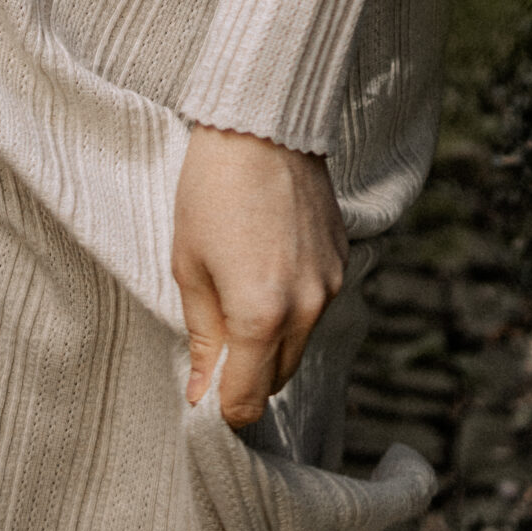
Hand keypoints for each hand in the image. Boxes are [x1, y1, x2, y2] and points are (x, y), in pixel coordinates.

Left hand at [172, 123, 347, 428]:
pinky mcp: (342, 261)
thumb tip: (201, 393)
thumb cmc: (212, 189)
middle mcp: (306, 308)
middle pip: (277, 377)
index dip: (222, 405)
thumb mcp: (189, 265)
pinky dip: (291, 303)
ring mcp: (331, 285)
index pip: (247, 400)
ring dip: (270, 337)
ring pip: (299, 343)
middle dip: (246, 372)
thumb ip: (201, 336)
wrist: (262, 125)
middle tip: (215, 337)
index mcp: (261, 315)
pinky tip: (266, 261)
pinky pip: (315, 306)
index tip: (204, 389)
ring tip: (239, 285)